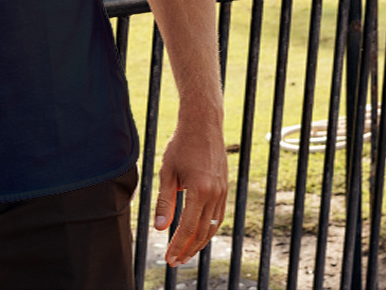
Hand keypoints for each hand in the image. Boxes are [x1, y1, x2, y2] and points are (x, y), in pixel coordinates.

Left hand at [154, 120, 228, 266]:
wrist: (203, 124)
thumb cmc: (182, 144)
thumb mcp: (168, 171)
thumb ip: (165, 201)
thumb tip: (160, 228)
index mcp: (199, 190)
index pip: (188, 227)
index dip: (178, 245)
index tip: (169, 258)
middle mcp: (215, 193)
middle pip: (202, 232)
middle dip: (188, 249)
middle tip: (175, 261)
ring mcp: (222, 191)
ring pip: (213, 226)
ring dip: (199, 242)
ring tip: (186, 252)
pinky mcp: (224, 188)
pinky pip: (218, 215)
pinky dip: (208, 228)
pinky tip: (198, 233)